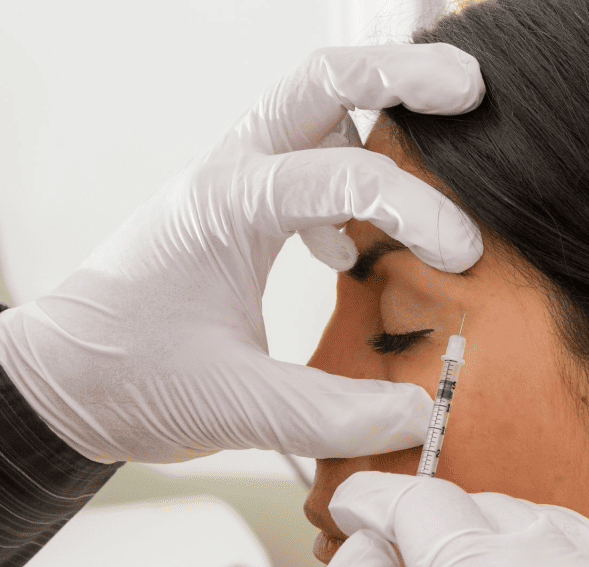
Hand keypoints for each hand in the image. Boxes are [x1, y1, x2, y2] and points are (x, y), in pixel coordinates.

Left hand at [0, 44, 484, 463]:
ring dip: (382, 107)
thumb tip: (423, 415)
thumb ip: (331, 417)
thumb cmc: (129, 380)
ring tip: (445, 132)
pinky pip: (309, 161)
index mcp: (226, 206)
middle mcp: (231, 174)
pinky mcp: (242, 209)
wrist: (65, 381)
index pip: (340, 177)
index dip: (416, 209)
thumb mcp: (231, 407)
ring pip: (316, 108)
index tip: (465, 258)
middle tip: (473, 90)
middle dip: (403, 76)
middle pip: (323, 84)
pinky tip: (354, 244)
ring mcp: (235, 183)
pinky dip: (352, 176)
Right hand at [297, 471, 588, 566]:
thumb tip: (370, 546)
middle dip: (425, 526)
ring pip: (536, 522)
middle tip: (383, 561)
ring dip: (483, 538)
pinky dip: (543, 555)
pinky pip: (588, 554)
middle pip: (477, 508)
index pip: (421, 504)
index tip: (348, 511)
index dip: (372, 502)